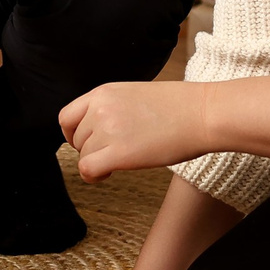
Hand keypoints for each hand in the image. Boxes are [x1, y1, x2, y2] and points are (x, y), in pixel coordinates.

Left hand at [59, 81, 215, 180]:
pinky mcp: (118, 152)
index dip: (74, 134)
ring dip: (98, 162)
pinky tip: (110, 174)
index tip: (88, 142)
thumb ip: (112, 107)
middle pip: (75, 139)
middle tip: (112, 153)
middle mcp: (100, 108)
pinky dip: (94, 176)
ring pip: (84, 155)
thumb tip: (99, 128)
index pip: (66, 116)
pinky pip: (88, 169)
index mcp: (103, 92)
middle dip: (90, 149)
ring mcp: (108, 129)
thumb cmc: (179, 107)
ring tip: (120, 161)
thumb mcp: (134, 94)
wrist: (202, 113)